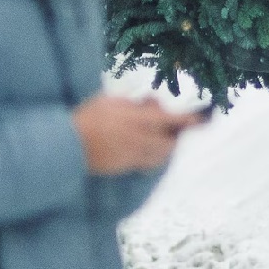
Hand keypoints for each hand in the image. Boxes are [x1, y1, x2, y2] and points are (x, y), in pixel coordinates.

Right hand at [71, 95, 206, 175]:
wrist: (68, 146)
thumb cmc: (88, 118)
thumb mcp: (111, 101)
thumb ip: (135, 103)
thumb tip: (154, 102)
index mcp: (136, 121)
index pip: (171, 120)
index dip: (189, 120)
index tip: (201, 118)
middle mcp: (139, 140)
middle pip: (171, 143)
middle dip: (178, 137)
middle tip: (179, 130)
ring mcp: (133, 157)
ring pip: (161, 157)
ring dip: (167, 148)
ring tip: (164, 140)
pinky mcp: (125, 168)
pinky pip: (147, 165)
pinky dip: (154, 158)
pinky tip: (149, 151)